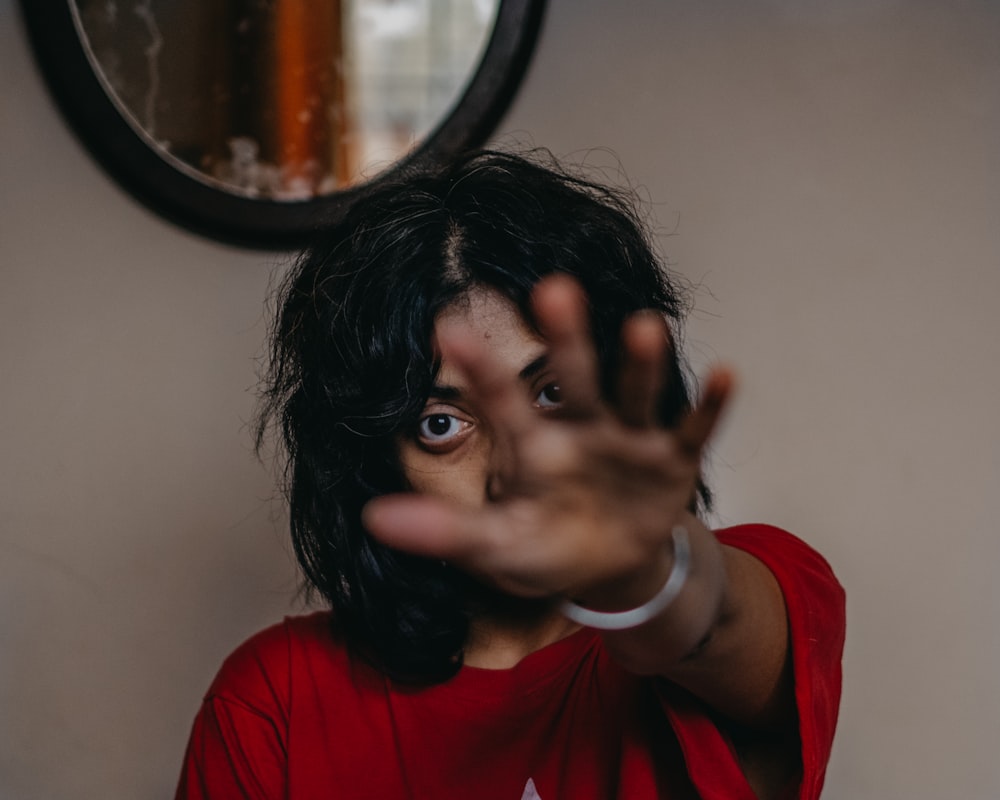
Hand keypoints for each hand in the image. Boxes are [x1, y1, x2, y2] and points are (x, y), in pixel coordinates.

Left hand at [363, 275, 733, 605]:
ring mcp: (628, 441)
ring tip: (644, 324)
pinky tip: (725, 373)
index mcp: (533, 448)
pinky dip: (708, 406)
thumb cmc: (545, 546)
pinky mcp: (672, 460)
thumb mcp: (494, 544)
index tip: (447, 326)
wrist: (607, 567)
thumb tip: (370, 518)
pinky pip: (693, 431)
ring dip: (639, 363)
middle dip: (566, 338)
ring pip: (634, 394)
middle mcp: (580, 431)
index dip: (481, 371)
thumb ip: (443, 530)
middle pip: (574, 379)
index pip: (504, 405)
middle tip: (554, 288)